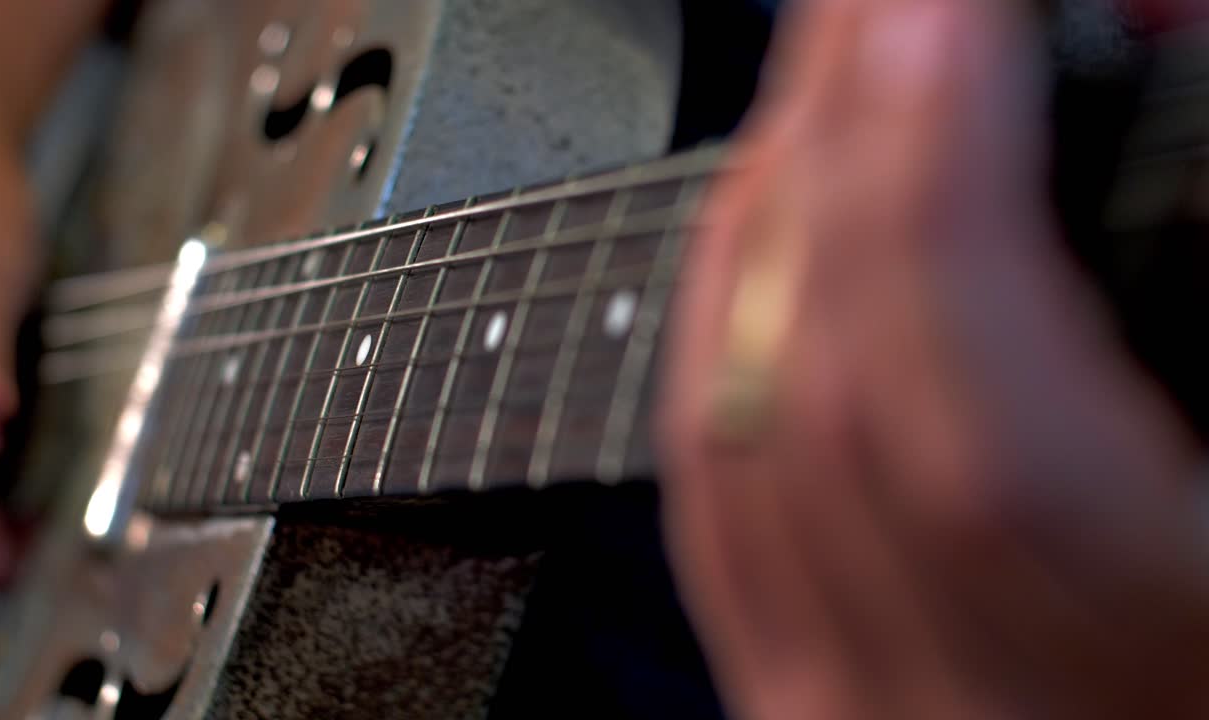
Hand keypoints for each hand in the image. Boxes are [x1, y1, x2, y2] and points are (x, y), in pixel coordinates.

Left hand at [661, 1, 1208, 716]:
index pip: (986, 445)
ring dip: (774, 219)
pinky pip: (709, 489)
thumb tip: (1143, 34)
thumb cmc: (1208, 613)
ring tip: (830, 74)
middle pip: (830, 407)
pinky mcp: (787, 689)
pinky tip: (762, 216)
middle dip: (846, 158)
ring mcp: (850, 712)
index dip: (943, 199)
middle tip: (880, 0)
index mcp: (1140, 683)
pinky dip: (721, 319)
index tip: (943, 16)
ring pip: (740, 439)